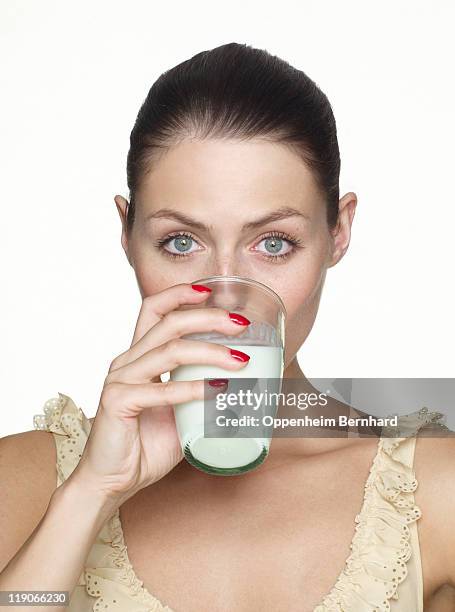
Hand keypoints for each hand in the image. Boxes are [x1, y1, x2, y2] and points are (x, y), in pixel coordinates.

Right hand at [69, 283, 250, 504]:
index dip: (180, 294)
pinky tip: (216, 391)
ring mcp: (120, 379)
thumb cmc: (147, 444)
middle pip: (168, 322)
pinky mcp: (117, 402)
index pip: (154, 309)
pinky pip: (160, 390)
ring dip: (210, 352)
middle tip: (240, 323)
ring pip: (169, 351)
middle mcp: (128, 361)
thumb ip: (200, 392)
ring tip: (241, 360)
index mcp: (140, 356)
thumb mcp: (180, 411)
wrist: (113, 480)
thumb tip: (243, 387)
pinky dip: (192, 389)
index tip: (211, 291)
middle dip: (207, 317)